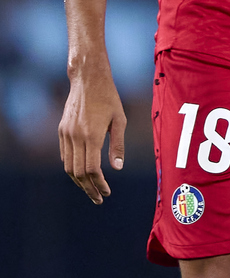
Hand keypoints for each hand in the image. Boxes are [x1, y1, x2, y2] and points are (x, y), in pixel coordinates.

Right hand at [58, 69, 126, 203]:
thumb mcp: (119, 119)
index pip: (91, 170)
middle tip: (99, 198)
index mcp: (92, 135)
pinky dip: (72, 167)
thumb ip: (118, 145)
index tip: (106, 192)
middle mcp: (76, 136)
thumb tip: (117, 168)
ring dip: (79, 181)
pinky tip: (81, 172)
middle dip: (89, 189)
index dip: (99, 184)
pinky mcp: (61, 130)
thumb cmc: (108, 97)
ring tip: (90, 189)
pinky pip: (65, 155)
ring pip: (68, 167)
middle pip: (78, 173)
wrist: (87, 79)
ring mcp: (66, 134)